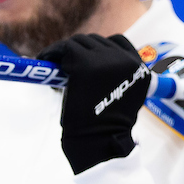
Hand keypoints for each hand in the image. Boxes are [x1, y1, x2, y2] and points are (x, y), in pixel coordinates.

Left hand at [39, 34, 149, 173]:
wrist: (100, 142)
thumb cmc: (108, 129)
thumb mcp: (124, 97)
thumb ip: (117, 78)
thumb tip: (95, 67)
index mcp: (139, 68)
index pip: (119, 43)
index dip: (100, 48)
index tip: (87, 57)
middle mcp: (126, 60)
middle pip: (96, 41)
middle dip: (79, 51)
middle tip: (64, 63)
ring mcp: (105, 60)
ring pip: (79, 43)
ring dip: (65, 52)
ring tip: (53, 62)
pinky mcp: (84, 64)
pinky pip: (64, 49)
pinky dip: (52, 53)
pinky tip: (44, 59)